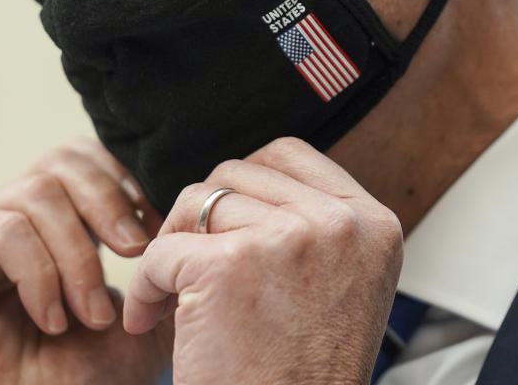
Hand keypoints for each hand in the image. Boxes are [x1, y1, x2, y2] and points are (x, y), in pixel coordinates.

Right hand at [0, 138, 172, 384]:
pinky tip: (50, 320)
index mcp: (51, 225)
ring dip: (78, 258)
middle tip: (136, 252)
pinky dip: (41, 275)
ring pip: (42, 193)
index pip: (87, 162)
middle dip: (110, 204)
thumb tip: (187, 235)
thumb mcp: (137, 328)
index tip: (155, 235)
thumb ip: (160, 278)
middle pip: (65, 159)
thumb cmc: (69, 384)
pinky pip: (8, 229)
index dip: (124, 186)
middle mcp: (9, 216)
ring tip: (88, 315)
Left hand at [123, 137, 402, 384]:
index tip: (225, 223)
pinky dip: (145, 286)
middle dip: (203, 219)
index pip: (288, 155)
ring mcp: (285, 240)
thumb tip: (249, 180)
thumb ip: (314, 224)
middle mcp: (336, 223)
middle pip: (235, 174)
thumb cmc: (307, 374)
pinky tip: (151, 319)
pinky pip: (160, 251)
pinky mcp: (229, 268)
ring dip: (173, 248)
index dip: (245, 183)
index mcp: (371, 223)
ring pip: (195, 203)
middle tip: (194, 266)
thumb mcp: (345, 283)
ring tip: (174, 296)